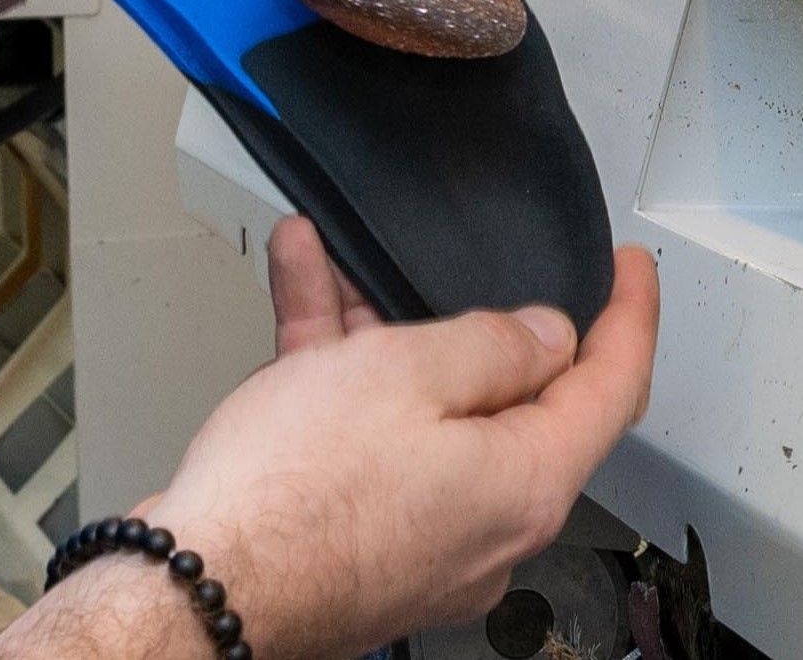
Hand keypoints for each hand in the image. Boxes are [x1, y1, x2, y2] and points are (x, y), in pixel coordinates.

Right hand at [146, 220, 659, 658]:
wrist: (209, 578)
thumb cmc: (294, 491)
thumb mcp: (405, 372)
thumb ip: (490, 345)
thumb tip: (544, 338)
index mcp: (523, 481)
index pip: (608, 388)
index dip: (626, 317)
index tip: (630, 274)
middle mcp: (488, 518)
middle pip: (502, 394)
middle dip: (456, 313)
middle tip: (438, 260)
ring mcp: (423, 529)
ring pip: (419, 404)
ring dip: (376, 327)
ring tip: (325, 260)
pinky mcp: (363, 529)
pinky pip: (368, 433)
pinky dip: (338, 369)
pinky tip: (300, 302)